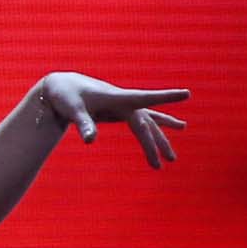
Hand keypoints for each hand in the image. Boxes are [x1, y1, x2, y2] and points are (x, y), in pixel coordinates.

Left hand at [36, 74, 189, 166]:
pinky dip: (152, 127)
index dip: (166, 98)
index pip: (145, 99)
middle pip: (146, 123)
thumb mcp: (73, 110)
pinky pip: (140, 121)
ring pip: (147, 122)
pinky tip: (164, 129)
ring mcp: (122, 106)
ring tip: (180, 138)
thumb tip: (90, 141)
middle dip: (157, 142)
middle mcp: (124, 101)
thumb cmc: (66, 96)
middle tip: (170, 160)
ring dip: (161, 134)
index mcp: (117, 98)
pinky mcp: (117, 111)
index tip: (186, 93)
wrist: (60, 87)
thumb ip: (83, 123)